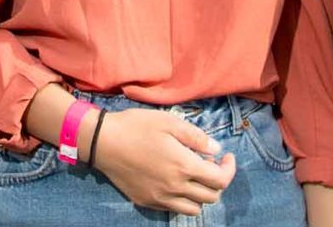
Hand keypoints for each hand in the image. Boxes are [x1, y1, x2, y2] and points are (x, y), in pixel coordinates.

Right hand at [88, 109, 235, 215]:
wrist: (103, 142)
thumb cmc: (136, 127)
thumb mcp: (169, 122)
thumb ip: (196, 137)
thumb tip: (216, 149)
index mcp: (184, 165)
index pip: (220, 180)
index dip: (229, 169)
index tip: (225, 156)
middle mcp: (175, 187)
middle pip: (211, 196)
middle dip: (218, 181)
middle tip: (209, 164)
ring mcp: (160, 198)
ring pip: (195, 208)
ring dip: (202, 195)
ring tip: (194, 177)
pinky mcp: (147, 202)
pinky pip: (174, 209)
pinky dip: (183, 200)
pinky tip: (176, 183)